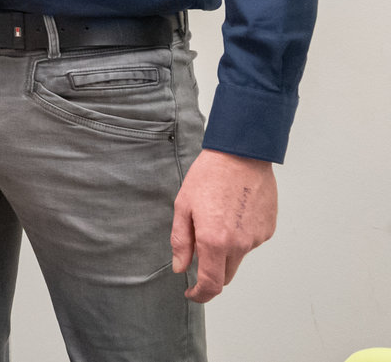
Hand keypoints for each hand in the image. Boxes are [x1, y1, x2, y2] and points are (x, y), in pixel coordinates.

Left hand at [171, 148, 276, 301]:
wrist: (241, 155)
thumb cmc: (209, 176)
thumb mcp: (183, 206)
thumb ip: (181, 241)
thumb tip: (181, 267)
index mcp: (215, 241)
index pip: (211, 284)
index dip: (200, 295)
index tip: (192, 293)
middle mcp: (239, 245)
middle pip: (226, 275)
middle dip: (211, 271)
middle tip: (198, 250)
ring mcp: (256, 238)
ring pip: (238, 257)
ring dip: (225, 249)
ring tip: (217, 216)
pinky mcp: (268, 230)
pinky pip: (250, 242)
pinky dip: (239, 236)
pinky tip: (232, 212)